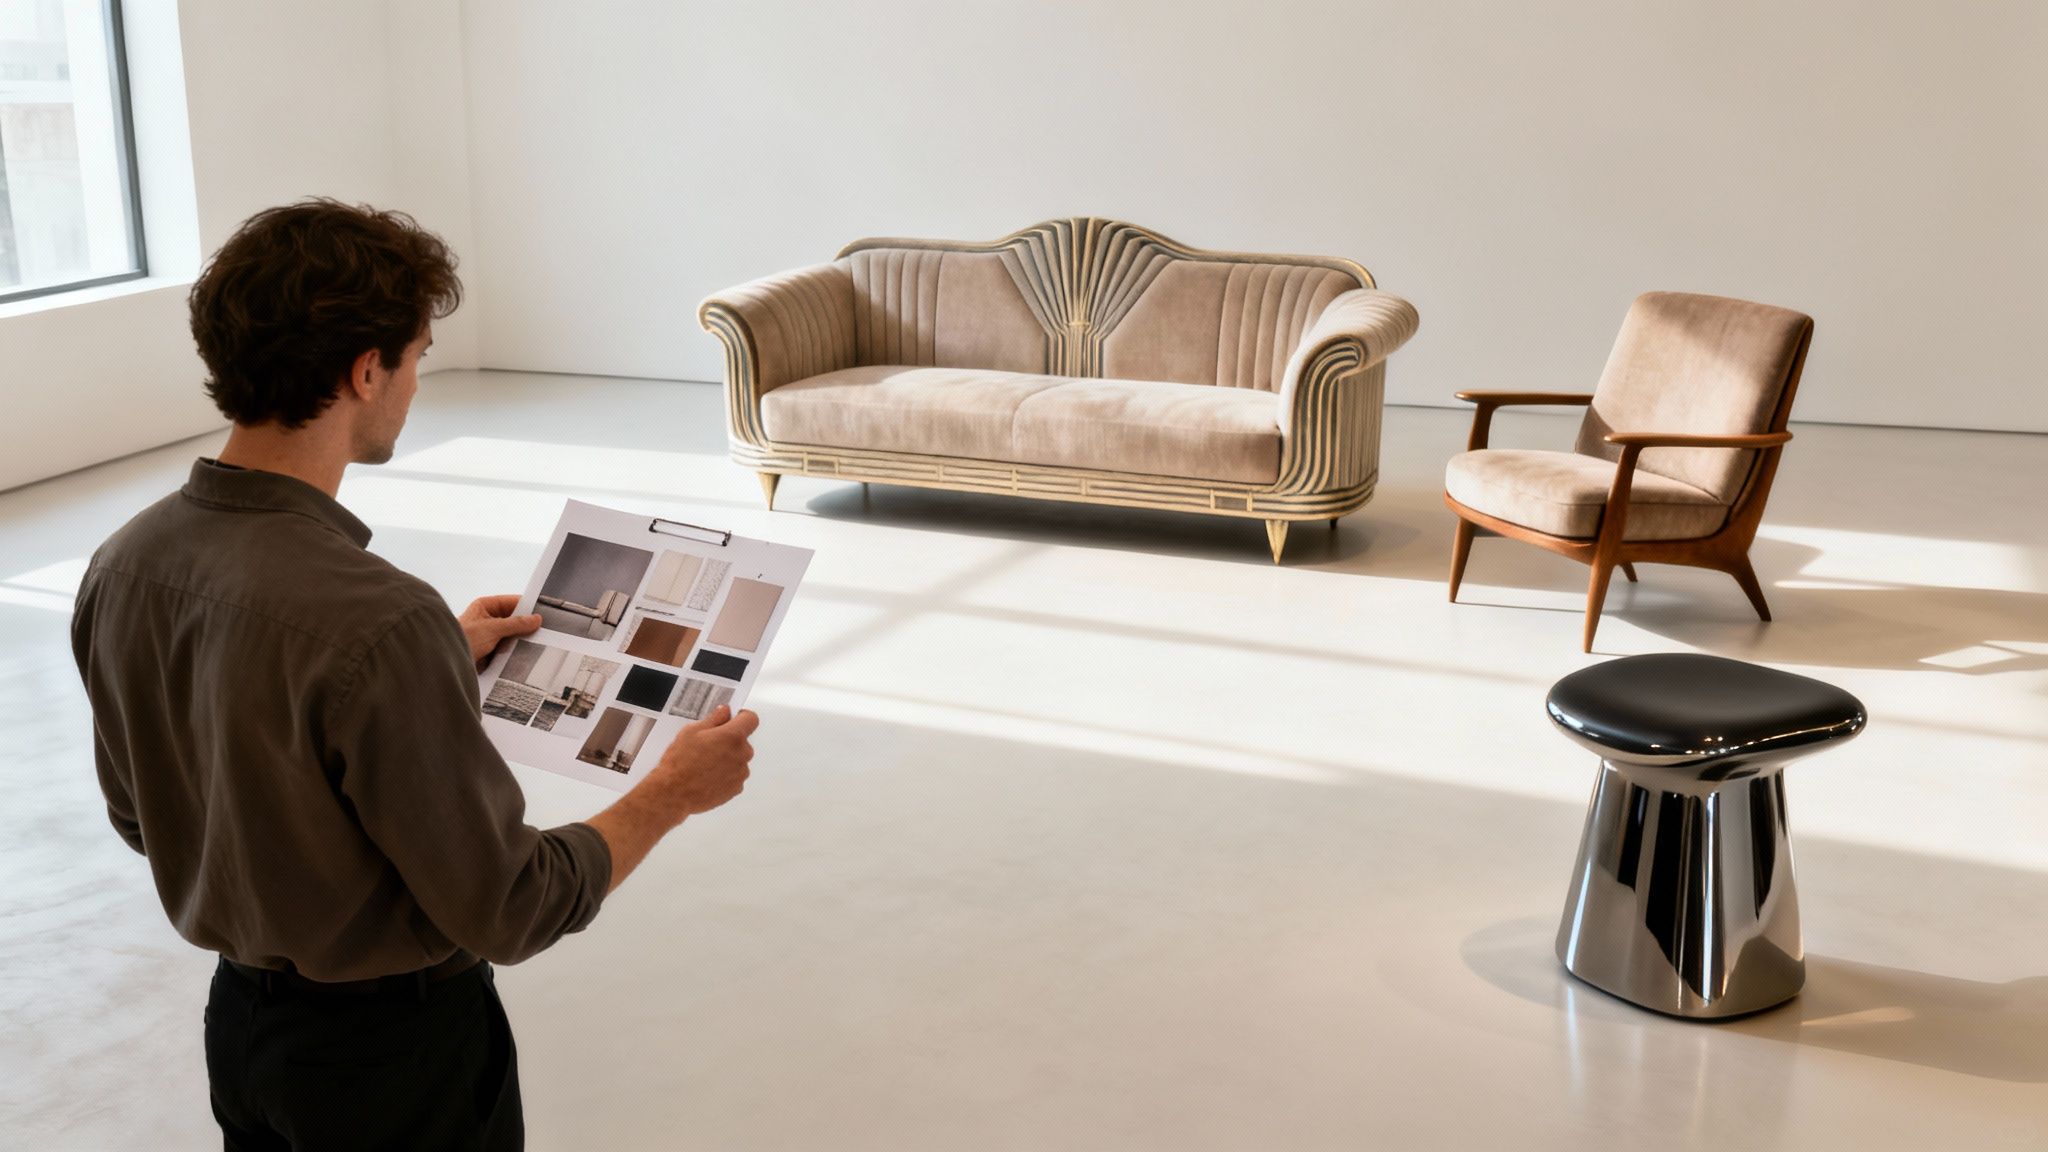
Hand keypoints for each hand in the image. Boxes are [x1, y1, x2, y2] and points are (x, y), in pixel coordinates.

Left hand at [459, 594, 541, 669]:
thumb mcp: (492, 629)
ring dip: (520, 639)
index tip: (544, 613)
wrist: (445, 662)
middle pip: (513, 619)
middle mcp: (487, 618)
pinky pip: (506, 647)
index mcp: (485, 606)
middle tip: (543, 631)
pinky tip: (525, 653)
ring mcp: (488, 635)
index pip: (512, 602)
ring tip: (537, 643)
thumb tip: (536, 619)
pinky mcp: (489, 650)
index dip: (527, 607)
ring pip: (511, 634)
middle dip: (526, 626)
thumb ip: (515, 624)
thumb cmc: (463, 639)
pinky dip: (514, 650)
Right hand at [637, 706, 757, 821]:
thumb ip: (713, 719)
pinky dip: (726, 775)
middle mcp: (742, 754)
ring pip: (739, 759)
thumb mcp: (691, 732)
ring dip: (728, 758)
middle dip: (729, 740)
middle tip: (708, 745)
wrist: (673, 793)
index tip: (732, 720)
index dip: (741, 717)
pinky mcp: (736, 788)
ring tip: (705, 764)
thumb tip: (724, 711)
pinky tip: (708, 776)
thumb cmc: (680, 762)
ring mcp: (741, 773)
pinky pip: (735, 775)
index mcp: (732, 736)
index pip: (751, 719)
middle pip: (743, 741)